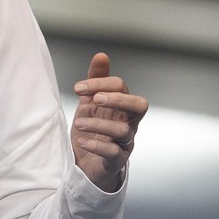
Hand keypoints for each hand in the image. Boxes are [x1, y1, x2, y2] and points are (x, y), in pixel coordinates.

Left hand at [71, 52, 147, 191]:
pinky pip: (114, 152)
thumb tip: (102, 55)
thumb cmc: (92, 129)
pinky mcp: (117, 160)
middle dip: (118, 99)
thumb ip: (97, 80)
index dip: (101, 83)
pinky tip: (82, 141)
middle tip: (96, 100)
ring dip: (99, 124)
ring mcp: (125, 142)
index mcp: (122, 105)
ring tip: (79, 124)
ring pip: (124, 130)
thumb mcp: (91, 102)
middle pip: (140, 105)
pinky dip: (97, 145)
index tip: (78, 88)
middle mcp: (128, 122)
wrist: (84, 163)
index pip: (121, 86)